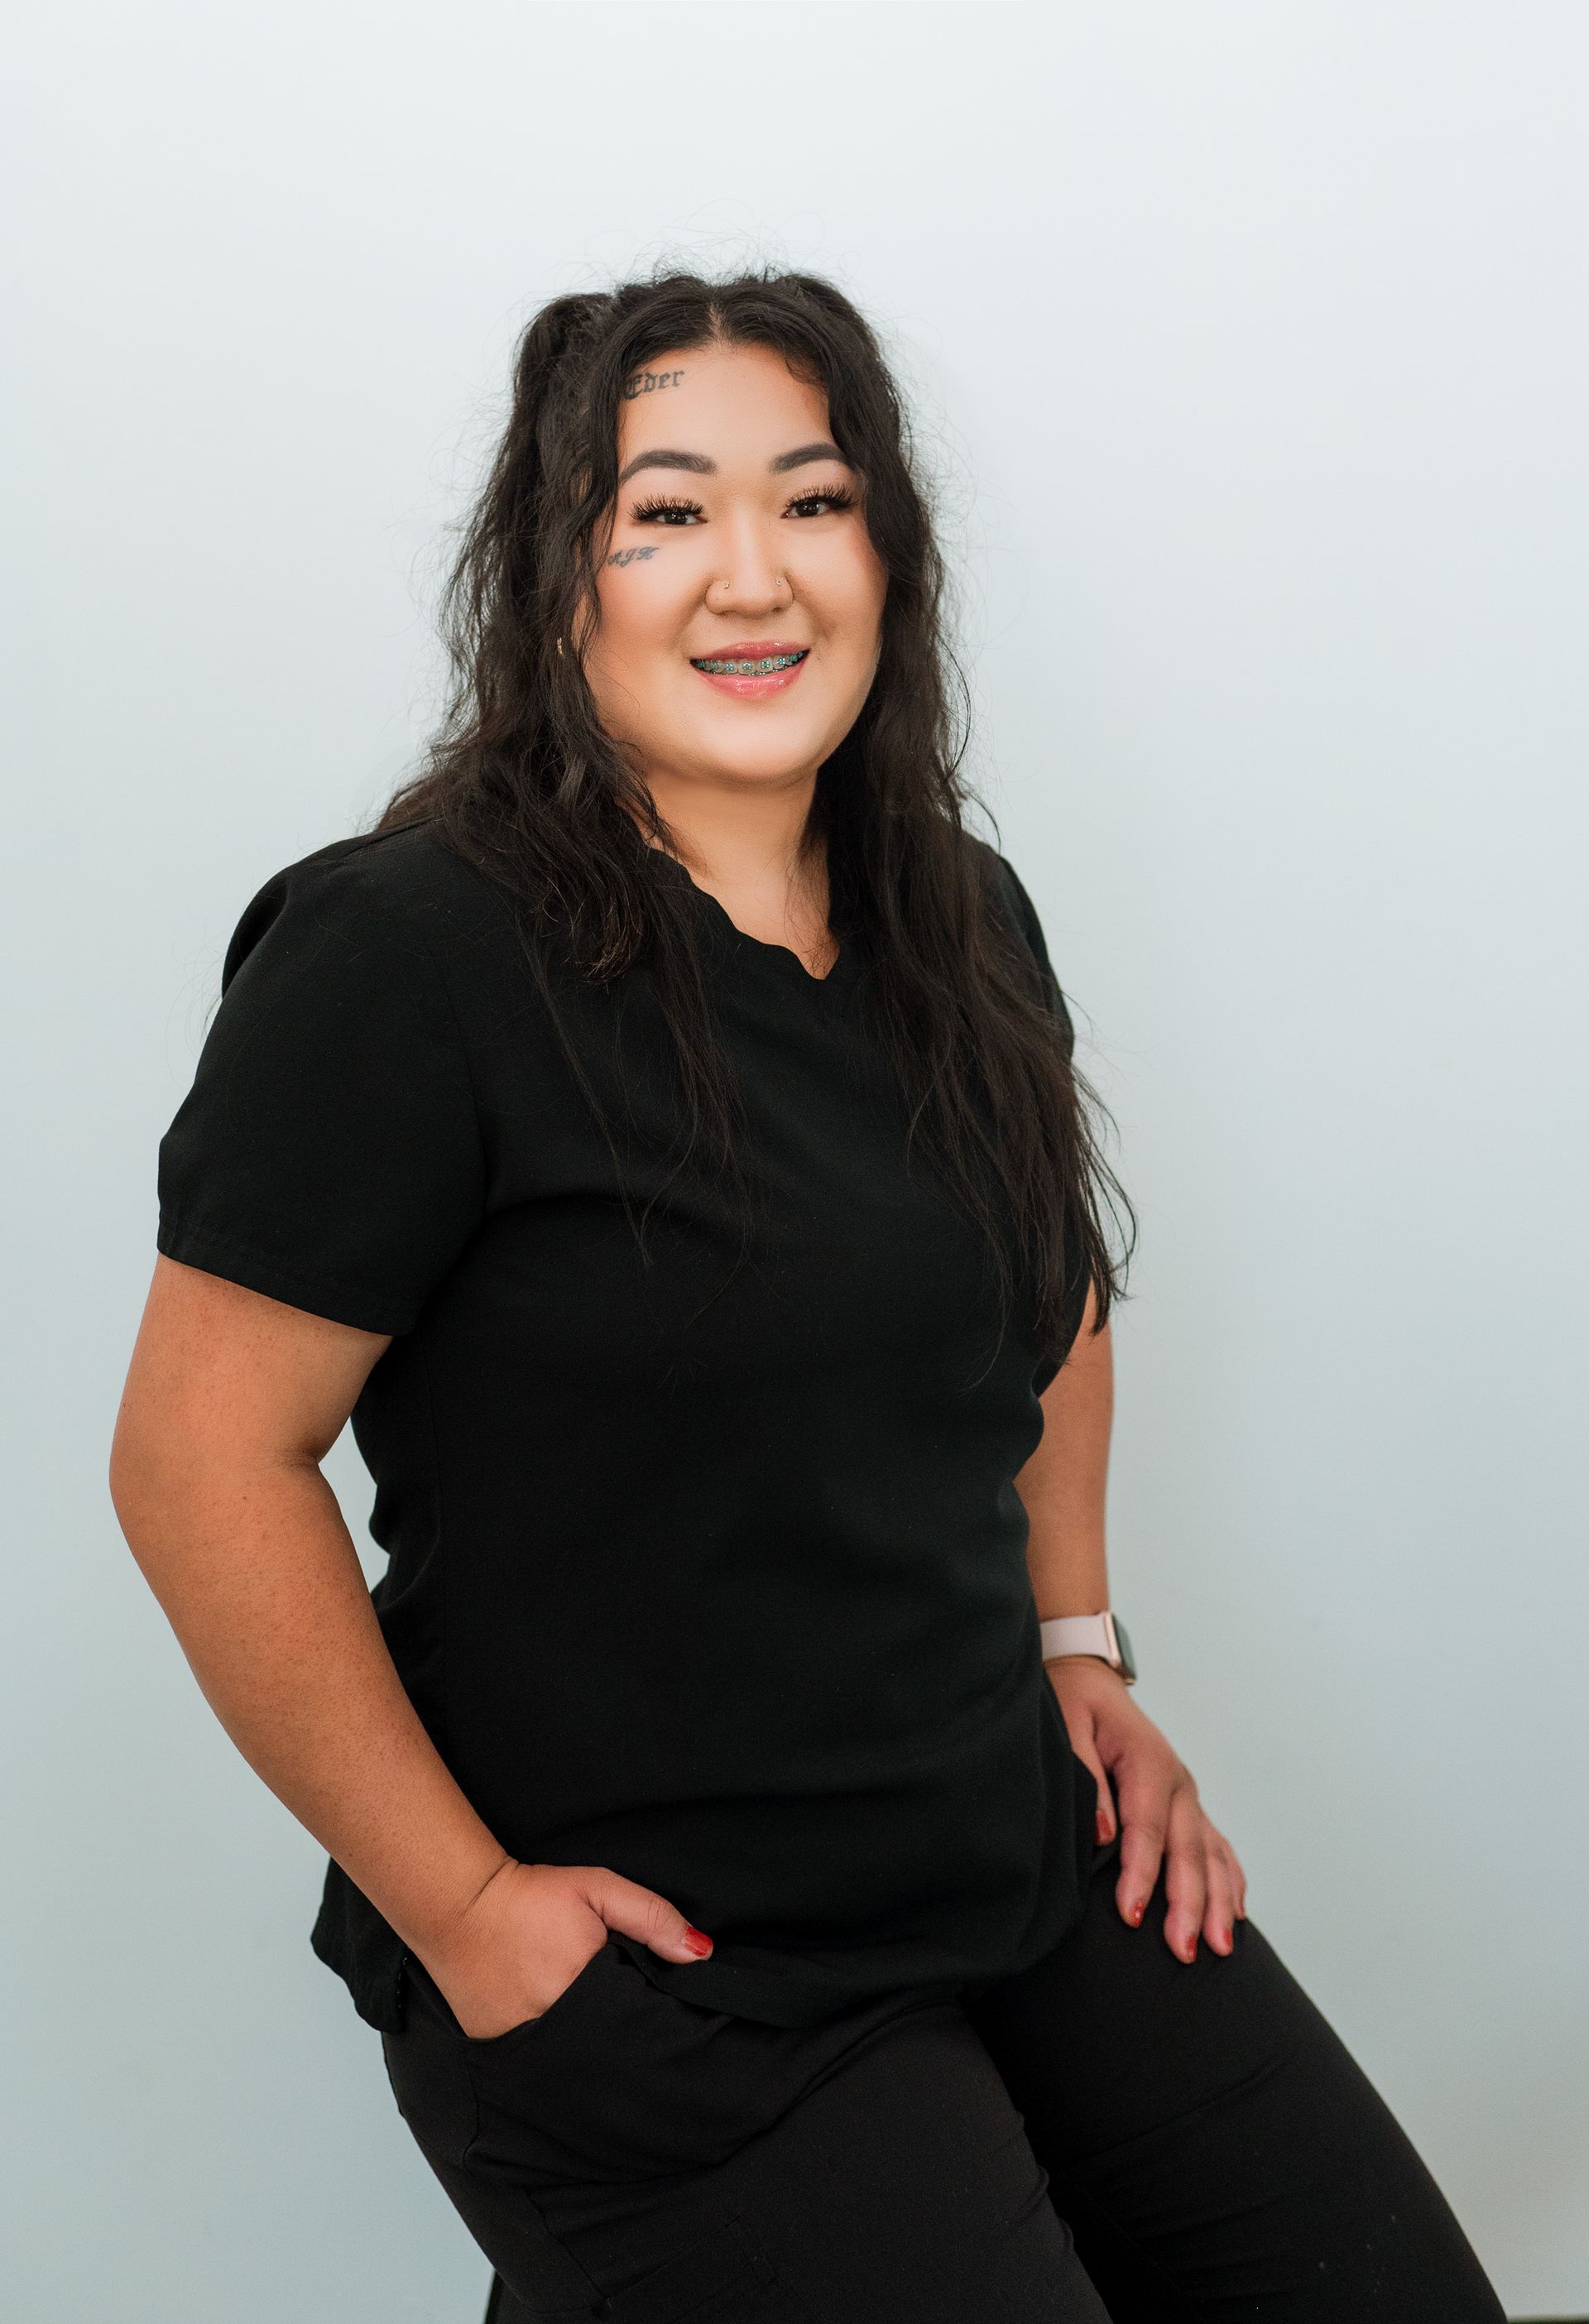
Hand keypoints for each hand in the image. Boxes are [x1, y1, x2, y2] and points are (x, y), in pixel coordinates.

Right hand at [413, 1859, 713, 2038]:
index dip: (659, 2030)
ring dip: (596, 2060)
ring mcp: (527, 2049)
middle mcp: (559, 2032)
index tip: (671, 2027)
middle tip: (639, 2036)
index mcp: (591, 1995)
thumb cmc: (532, 1897)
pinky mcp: (502, 2054)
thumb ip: (652, 1918)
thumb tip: (703, 1954)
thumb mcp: (599, 1890)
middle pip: (614, 2056)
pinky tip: (567, 2041)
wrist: (460, 1906)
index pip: (642, 2031)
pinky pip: (544, 2068)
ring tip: (608, 2043)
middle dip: (632, 2050)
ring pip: (579, 2069)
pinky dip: (560, 2060)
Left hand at [1044, 1657, 1247, 1962]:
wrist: (1092, 1685)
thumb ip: (1088, 1780)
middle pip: (1188, 1851)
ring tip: (1218, 1949)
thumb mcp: (1069, 1728)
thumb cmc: (1075, 1707)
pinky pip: (1218, 1848)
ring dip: (1217, 1903)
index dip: (1141, 1875)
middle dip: (1188, 1905)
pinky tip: (1234, 1916)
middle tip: (1183, 1952)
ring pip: (1211, 1856)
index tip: (1132, 1916)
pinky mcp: (1190, 1806)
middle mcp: (1178, 1783)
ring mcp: (1189, 1796)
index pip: (1148, 1829)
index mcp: (1148, 1764)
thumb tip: (1103, 1835)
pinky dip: (1229, 1882)